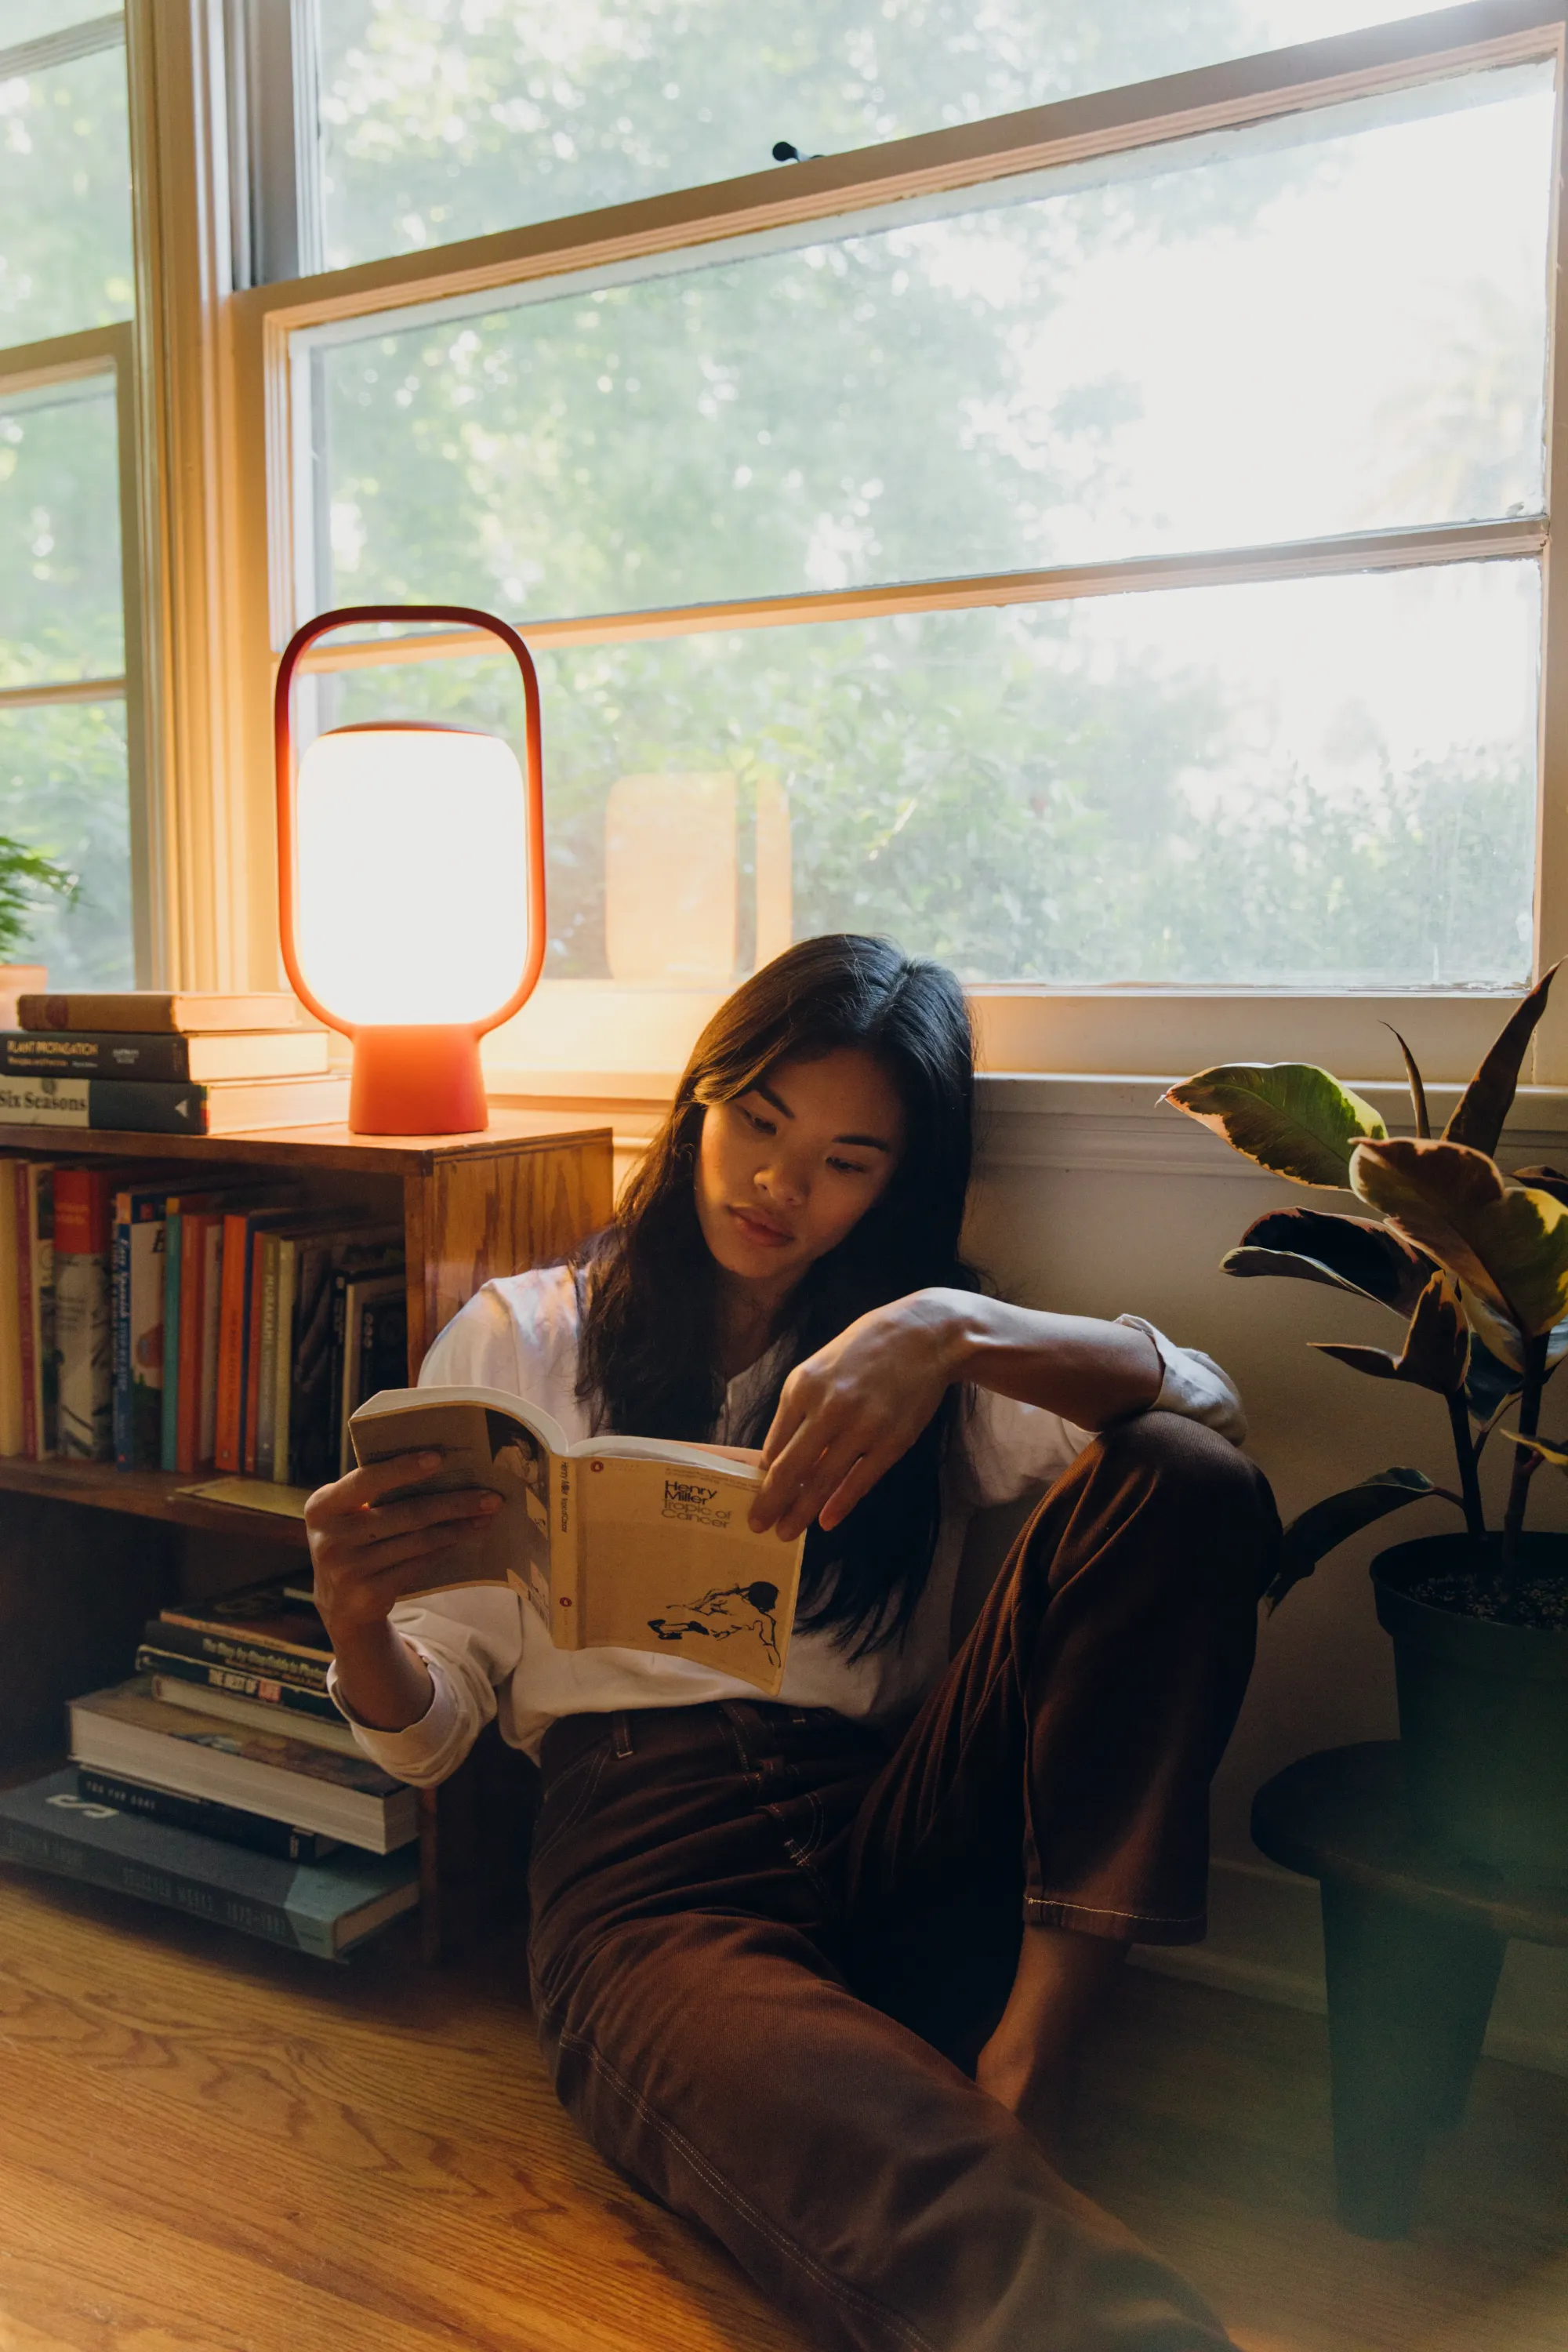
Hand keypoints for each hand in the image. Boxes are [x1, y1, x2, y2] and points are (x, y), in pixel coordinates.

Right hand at [305, 1450, 500, 1642]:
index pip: (366, 1480)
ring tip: (485, 1517)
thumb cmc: (352, 1540)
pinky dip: (444, 1548)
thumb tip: (439, 1466)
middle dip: (454, 1503)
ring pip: (419, 1541)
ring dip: (457, 1527)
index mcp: (322, 1506)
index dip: (403, 1469)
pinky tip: (462, 1538)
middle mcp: (331, 1538)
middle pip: (406, 1513)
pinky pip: (419, 1564)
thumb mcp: (346, 1514)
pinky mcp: (369, 1594)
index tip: (440, 1457)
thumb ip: (372, 1492)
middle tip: (490, 1496)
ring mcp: (348, 1569)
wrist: (338, 1603)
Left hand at [749, 1294, 963, 1540]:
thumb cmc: (867, 1348)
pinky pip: (860, 1481)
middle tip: (757, 1525)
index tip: (755, 1496)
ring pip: (823, 1481)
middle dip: (771, 1502)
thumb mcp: (820, 1366)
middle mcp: (828, 1408)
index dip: (763, 1476)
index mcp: (802, 1386)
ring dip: (800, 1512)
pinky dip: (840, 1504)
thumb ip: (798, 1406)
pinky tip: (826, 1521)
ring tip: (786, 1532)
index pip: (774, 1443)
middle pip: (790, 1468)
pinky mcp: (892, 1441)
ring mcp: (862, 1427)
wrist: (924, 1336)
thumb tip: (779, 1452)